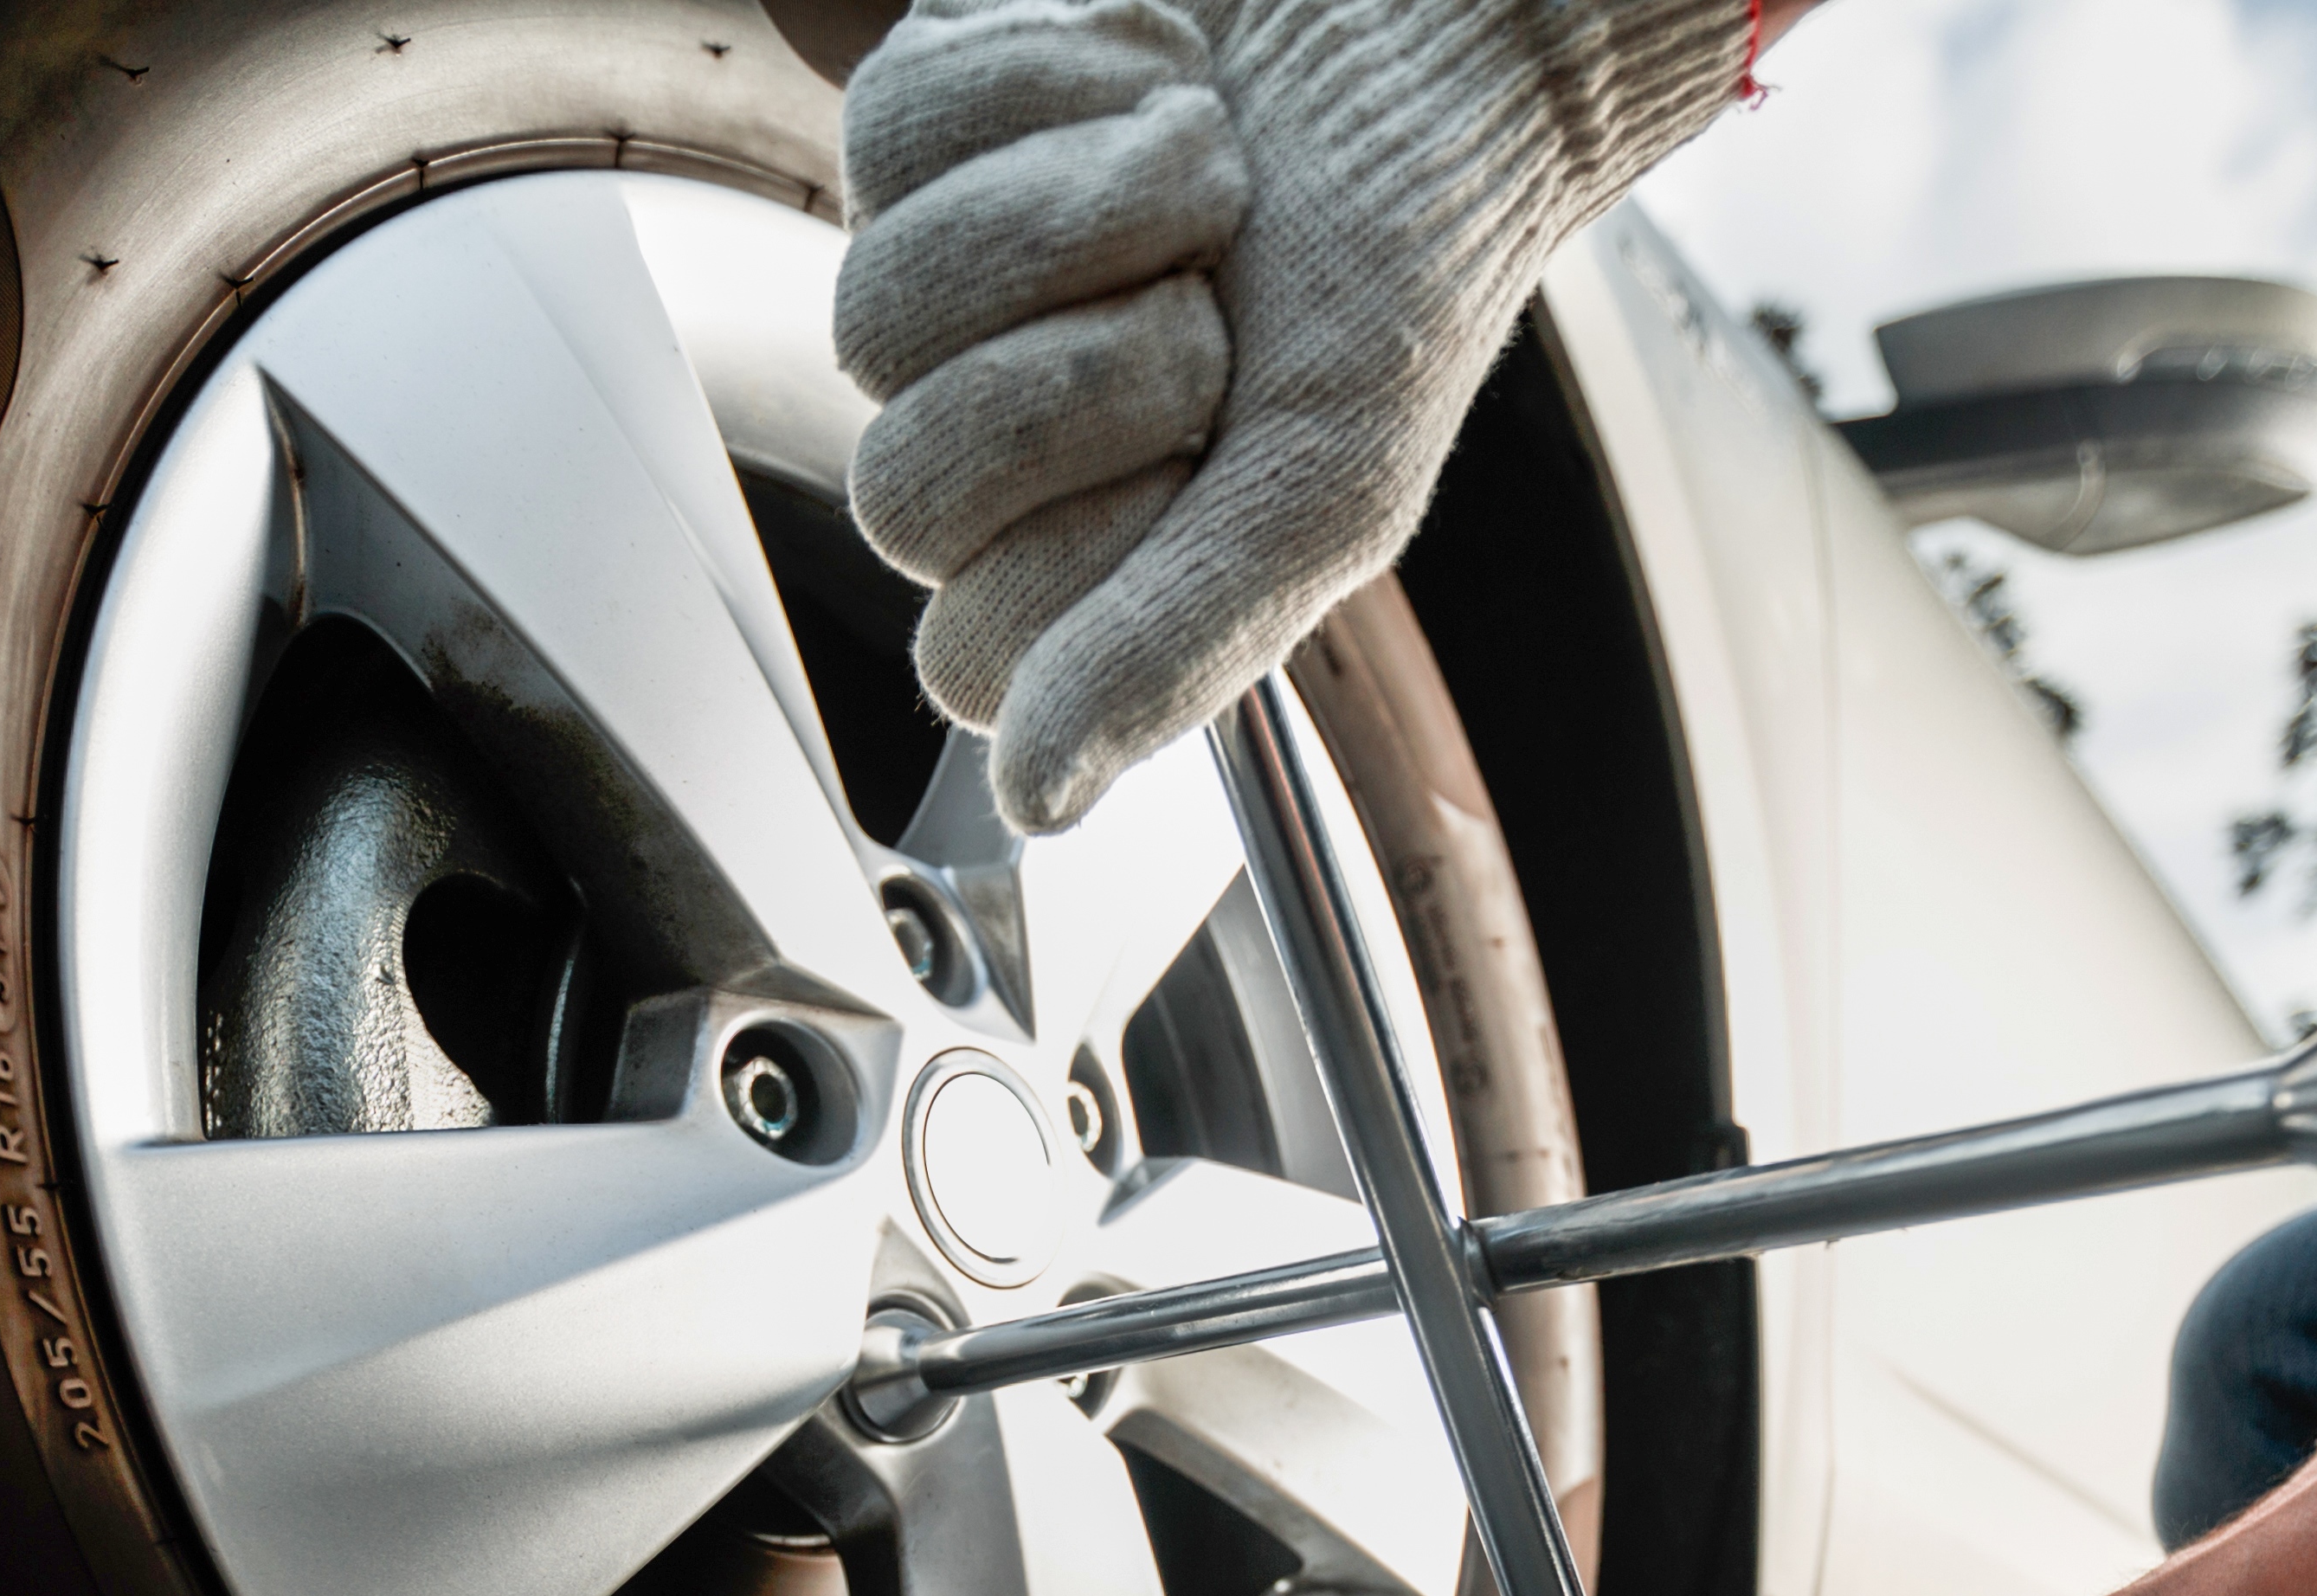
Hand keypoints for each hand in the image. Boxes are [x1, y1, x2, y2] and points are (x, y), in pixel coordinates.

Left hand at [836, 0, 1758, 830]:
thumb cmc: (1403, 259)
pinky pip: (903, 140)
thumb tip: (1038, 799)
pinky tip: (1155, 80)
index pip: (970, 655)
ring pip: (879, 314)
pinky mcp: (918, 129)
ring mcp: (939, 287)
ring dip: (1085, 220)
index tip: (1210, 461)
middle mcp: (993, 442)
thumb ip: (1172, 650)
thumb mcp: (1324, 488)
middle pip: (905, 490)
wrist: (1438, 35)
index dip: (1082, 551)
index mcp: (1089, 565)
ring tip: (1205, 177)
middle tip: (1214, 312)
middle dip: (1092, 379)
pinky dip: (1059, 88)